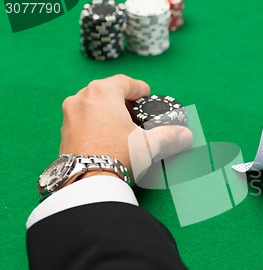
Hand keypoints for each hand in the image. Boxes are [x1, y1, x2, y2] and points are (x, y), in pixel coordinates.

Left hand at [60, 74, 191, 181]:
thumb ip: (169, 135)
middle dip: (123, 101)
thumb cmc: (118, 155)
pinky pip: (83, 121)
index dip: (139, 88)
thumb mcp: (149, 144)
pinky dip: (95, 125)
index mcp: (102, 92)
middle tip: (137, 113)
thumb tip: (186, 135)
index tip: (147, 95)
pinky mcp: (64, 133)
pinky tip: (107, 139)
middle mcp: (81, 98)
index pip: (125, 82)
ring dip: (108, 113)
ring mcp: (69, 116)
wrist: (88, 182)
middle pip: (107, 92)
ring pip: (93, 106)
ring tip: (122, 128)